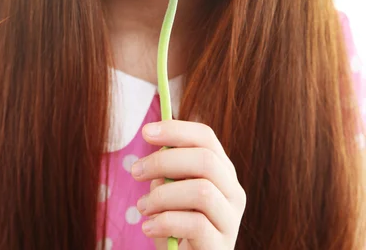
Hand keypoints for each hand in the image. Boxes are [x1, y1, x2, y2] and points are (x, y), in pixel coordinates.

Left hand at [131, 119, 245, 249]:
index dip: (176, 130)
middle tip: (135, 171)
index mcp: (221, 171)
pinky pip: (196, 225)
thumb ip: (168, 172)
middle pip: (205, 160)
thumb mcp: (170, 192)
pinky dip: (166, 222)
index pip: (206, 137)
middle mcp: (233, 191)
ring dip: (163, 196)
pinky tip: (149, 227)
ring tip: (142, 207)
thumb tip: (157, 153)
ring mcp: (231, 219)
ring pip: (202, 191)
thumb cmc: (176, 225)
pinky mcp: (221, 245)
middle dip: (164, 161)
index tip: (146, 132)